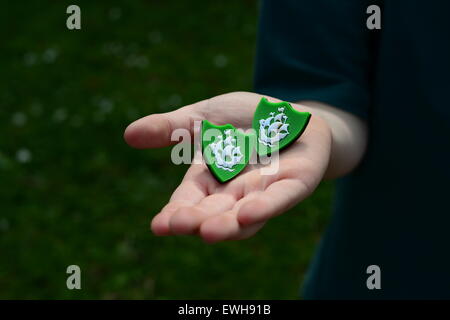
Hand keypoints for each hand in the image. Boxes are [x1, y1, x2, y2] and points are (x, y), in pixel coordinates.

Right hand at [124, 92, 331, 242]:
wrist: (290, 114)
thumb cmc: (244, 119)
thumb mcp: (203, 117)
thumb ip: (171, 128)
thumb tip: (128, 134)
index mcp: (211, 179)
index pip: (189, 200)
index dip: (176, 213)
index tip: (159, 225)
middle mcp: (235, 191)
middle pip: (214, 211)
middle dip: (197, 220)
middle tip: (178, 226)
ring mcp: (266, 190)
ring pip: (245, 214)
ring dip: (228, 224)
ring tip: (209, 232)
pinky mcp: (295, 182)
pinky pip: (280, 198)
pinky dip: (266, 207)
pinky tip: (249, 213)